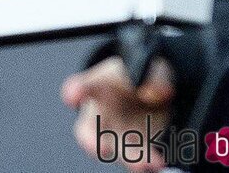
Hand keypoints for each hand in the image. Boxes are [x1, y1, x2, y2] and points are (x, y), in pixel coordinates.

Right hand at [62, 56, 174, 172]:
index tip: (71, 97)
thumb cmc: (139, 75)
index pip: (83, 86)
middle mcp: (102, 114)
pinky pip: (140, 158)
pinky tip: (157, 163)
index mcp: (99, 85)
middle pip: (88, 131)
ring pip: (116, 150)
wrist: (152, 91)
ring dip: (128, 158)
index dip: (75, 91)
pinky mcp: (138, 148)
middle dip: (91, 142)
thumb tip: (154, 92)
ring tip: (142, 163)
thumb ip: (153, 76)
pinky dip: (148, 162)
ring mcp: (118, 135)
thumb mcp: (148, 66)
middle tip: (102, 149)